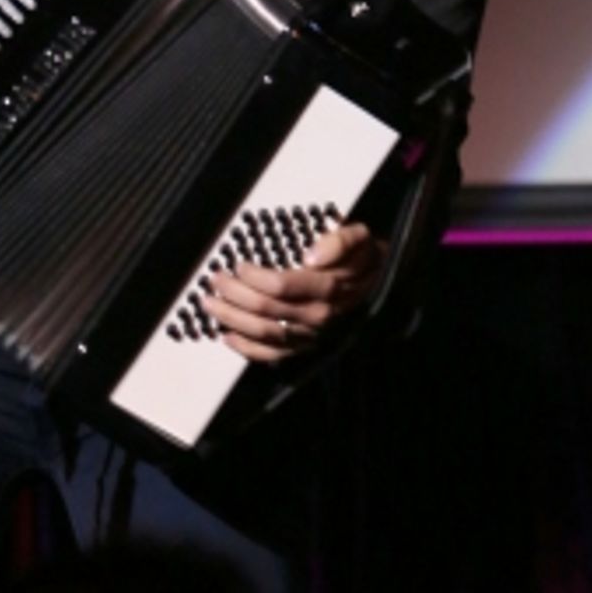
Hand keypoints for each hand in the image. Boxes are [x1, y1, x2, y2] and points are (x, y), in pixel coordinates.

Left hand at [210, 221, 384, 363]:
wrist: (380, 284)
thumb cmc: (362, 258)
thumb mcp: (358, 238)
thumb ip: (339, 241)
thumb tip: (313, 254)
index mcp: (328, 287)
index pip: (281, 285)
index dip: (254, 277)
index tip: (239, 265)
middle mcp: (318, 315)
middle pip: (267, 309)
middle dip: (235, 295)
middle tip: (215, 280)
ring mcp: (310, 334)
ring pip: (265, 333)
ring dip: (233, 320)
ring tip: (211, 305)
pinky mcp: (305, 346)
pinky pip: (273, 354)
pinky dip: (247, 349)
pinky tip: (228, 337)